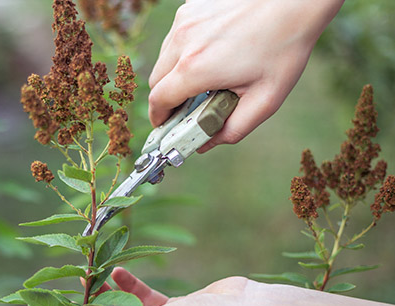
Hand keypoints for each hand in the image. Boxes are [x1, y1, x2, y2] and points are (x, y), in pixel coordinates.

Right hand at [148, 0, 344, 151]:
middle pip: (156, 80)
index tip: (166, 126)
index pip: (158, 101)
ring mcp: (185, 21)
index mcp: (196, 69)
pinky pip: (177, 36)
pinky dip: (185, 49)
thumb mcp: (265, 99)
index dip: (159, 118)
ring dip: (175, 72)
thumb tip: (206, 144)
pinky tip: (213, 50)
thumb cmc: (284, 46)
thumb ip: (233, 129)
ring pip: (164, 57)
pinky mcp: (191, 7)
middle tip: (187, 107)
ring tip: (205, 76)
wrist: (295, 0)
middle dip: (167, 97)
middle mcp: (183, 42)